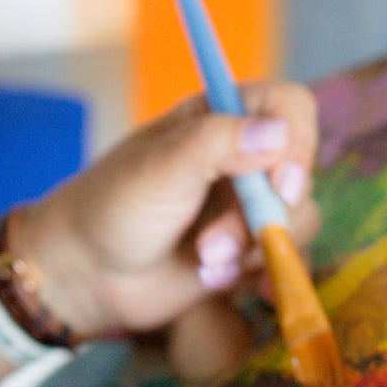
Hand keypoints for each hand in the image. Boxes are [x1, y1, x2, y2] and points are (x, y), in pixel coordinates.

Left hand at [11, 80, 318, 339]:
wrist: (88, 274)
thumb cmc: (111, 207)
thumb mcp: (158, 169)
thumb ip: (216, 144)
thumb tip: (279, 132)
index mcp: (219, 117)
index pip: (289, 107)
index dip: (297, 142)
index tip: (279, 185)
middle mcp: (241, 155)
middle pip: (298, 170)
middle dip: (263, 214)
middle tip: (213, 242)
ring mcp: (247, 203)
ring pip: (298, 217)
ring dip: (254, 247)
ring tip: (204, 260)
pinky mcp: (249, 246)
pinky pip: (285, 254)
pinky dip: (259, 271)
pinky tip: (216, 279)